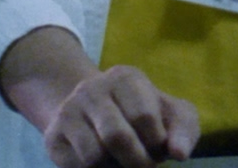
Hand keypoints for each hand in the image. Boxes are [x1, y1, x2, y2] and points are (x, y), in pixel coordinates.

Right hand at [40, 65, 199, 167]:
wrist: (94, 111)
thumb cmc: (143, 113)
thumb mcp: (171, 115)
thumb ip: (184, 130)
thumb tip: (180, 154)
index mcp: (126, 78)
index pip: (144, 116)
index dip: (156, 141)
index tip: (158, 148)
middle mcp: (92, 89)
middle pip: (116, 137)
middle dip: (137, 162)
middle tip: (144, 166)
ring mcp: (68, 111)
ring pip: (94, 156)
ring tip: (122, 161)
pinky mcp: (53, 136)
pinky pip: (77, 167)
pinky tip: (104, 163)